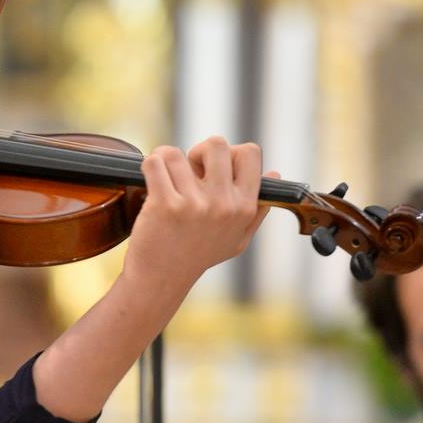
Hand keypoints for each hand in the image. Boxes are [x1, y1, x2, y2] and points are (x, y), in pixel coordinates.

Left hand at [120, 136, 268, 305]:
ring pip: (177, 153)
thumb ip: (257, 207)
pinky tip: (151, 181)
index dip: (229, 153)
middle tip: (187, 172)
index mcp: (244, 207)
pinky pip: (155, 162)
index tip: (214, 170)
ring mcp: (194, 205)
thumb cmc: (197, 256)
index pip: (249, 153)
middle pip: (216, 143)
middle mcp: (223, 204)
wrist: (161, 279)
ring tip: (166, 182)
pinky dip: (149, 166)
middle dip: (198, 152)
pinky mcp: (165, 205)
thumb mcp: (237, 238)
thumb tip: (274, 172)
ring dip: (167, 163)